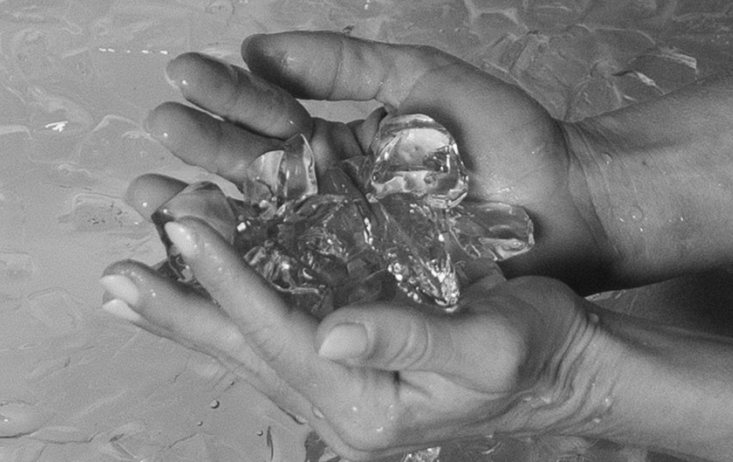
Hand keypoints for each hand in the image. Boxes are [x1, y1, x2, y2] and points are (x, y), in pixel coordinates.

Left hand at [97, 218, 620, 458]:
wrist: (573, 367)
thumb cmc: (542, 350)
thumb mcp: (488, 343)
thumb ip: (409, 336)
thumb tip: (333, 330)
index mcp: (371, 407)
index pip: (282, 336)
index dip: (230, 280)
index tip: (184, 232)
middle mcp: (344, 406)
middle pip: (244, 351)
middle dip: (177, 309)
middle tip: (112, 275)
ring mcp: (343, 388)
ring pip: (249, 344)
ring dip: (190, 308)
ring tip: (129, 278)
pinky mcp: (350, 364)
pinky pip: (275, 335)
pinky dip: (232, 303)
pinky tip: (199, 280)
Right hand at [136, 31, 620, 290]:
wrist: (578, 205)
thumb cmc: (514, 140)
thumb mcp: (428, 83)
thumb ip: (350, 67)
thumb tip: (261, 49)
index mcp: (346, 140)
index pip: (272, 113)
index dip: (228, 95)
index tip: (182, 75)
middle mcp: (337, 193)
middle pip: (256, 171)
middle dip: (203, 150)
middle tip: (158, 132)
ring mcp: (349, 242)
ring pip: (265, 227)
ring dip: (206, 212)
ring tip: (155, 196)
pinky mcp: (370, 288)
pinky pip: (306, 281)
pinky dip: (254, 272)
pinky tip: (208, 259)